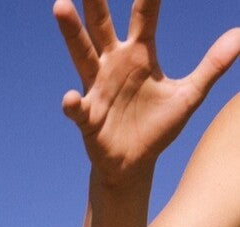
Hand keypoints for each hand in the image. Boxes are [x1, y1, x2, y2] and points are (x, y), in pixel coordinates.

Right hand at [53, 0, 239, 184]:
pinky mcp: (88, 117)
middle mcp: (113, 64)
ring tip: (61, 6)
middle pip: (102, 25)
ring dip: (72, 32)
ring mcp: (97, 89)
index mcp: (139, 54)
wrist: (134, 164)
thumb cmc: (157, 128)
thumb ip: (212, 66)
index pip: (145, 12)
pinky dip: (73, 104)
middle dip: (96, 2)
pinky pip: (78, 108)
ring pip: (82, 54)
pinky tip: (72, 98)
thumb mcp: (189, 96)